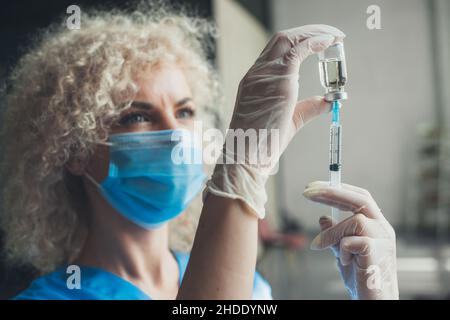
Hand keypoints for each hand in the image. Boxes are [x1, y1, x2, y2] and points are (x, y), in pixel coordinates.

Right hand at [205, 25, 344, 217]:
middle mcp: (258, 72)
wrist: (247, 154)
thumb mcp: (289, 120)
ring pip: (290, 39)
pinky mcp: (279, 80)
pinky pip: (299, 50)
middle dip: (308, 31)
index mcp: (255, 80)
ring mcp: (266, 74)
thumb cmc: (262, 143)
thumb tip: (328, 101)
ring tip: (334, 37)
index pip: (276, 50)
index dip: (298, 41)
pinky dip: (316, 42)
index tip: (318, 41)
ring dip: (315, 33)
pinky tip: (329, 42)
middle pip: (283, 38)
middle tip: (331, 35)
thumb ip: (308, 108)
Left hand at [303, 181, 398, 299]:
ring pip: (355, 221)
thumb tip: (323, 217)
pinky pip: (353, 242)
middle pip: (361, 199)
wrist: (374, 301)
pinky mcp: (378, 254)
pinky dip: (342, 249)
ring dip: (333, 233)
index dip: (336, 188)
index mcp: (376, 224)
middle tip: (306, 192)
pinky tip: (344, 260)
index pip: (359, 197)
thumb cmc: (361, 277)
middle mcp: (383, 228)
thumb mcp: (342, 252)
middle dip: (332, 192)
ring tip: (322, 246)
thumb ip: (334, 235)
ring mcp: (384, 241)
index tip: (312, 186)